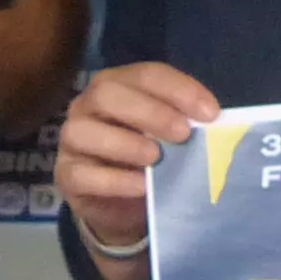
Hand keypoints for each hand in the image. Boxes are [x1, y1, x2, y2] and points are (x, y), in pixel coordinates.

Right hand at [53, 61, 218, 279]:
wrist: (122, 205)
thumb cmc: (149, 160)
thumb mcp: (169, 139)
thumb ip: (184, 125)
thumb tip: (212, 123)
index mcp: (117, 85)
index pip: (145, 74)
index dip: (179, 90)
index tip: (211, 113)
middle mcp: (88, 105)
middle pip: (108, 94)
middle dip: (150, 111)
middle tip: (183, 134)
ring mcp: (73, 140)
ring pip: (85, 130)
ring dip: (126, 143)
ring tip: (157, 158)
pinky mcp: (67, 176)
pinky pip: (84, 174)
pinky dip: (115, 180)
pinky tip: (142, 186)